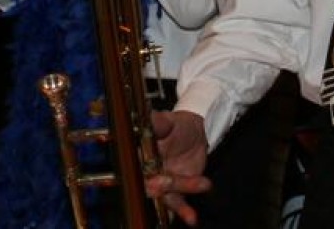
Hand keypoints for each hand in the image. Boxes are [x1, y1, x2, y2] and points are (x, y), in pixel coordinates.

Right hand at [145, 110, 211, 225]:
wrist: (195, 132)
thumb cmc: (176, 125)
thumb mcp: (167, 121)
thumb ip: (156, 121)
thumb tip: (144, 115)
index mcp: (138, 156)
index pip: (133, 169)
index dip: (138, 174)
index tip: (146, 174)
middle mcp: (146, 174)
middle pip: (147, 186)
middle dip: (157, 186)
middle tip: (166, 181)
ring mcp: (161, 184)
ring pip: (165, 195)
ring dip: (179, 194)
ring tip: (200, 183)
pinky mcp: (176, 192)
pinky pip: (178, 204)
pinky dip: (184, 212)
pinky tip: (191, 218)